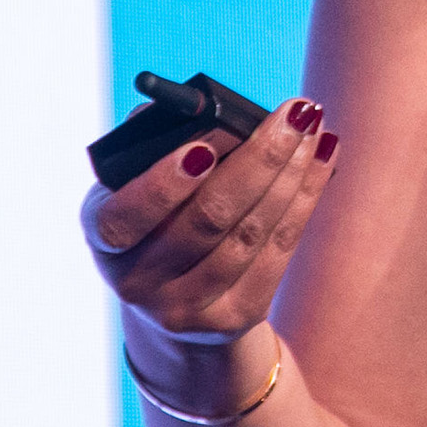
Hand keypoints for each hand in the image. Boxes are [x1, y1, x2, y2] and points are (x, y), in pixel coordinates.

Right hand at [79, 97, 339, 404]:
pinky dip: (306, 197)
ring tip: (313, 127)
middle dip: (260, 159)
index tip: (202, 150)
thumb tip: (198, 108)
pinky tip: (323, 156)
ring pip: (251, 233)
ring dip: (292, 173)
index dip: (162, 186)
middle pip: (208, 220)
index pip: (124, 218)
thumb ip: (156, 143)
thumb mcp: (139, 185)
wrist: (176, 300)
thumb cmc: (160, 217)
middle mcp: (136, 281)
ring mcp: (184, 308)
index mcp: (104, 236)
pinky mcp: (231, 318)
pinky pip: (279, 251)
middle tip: (295, 113)